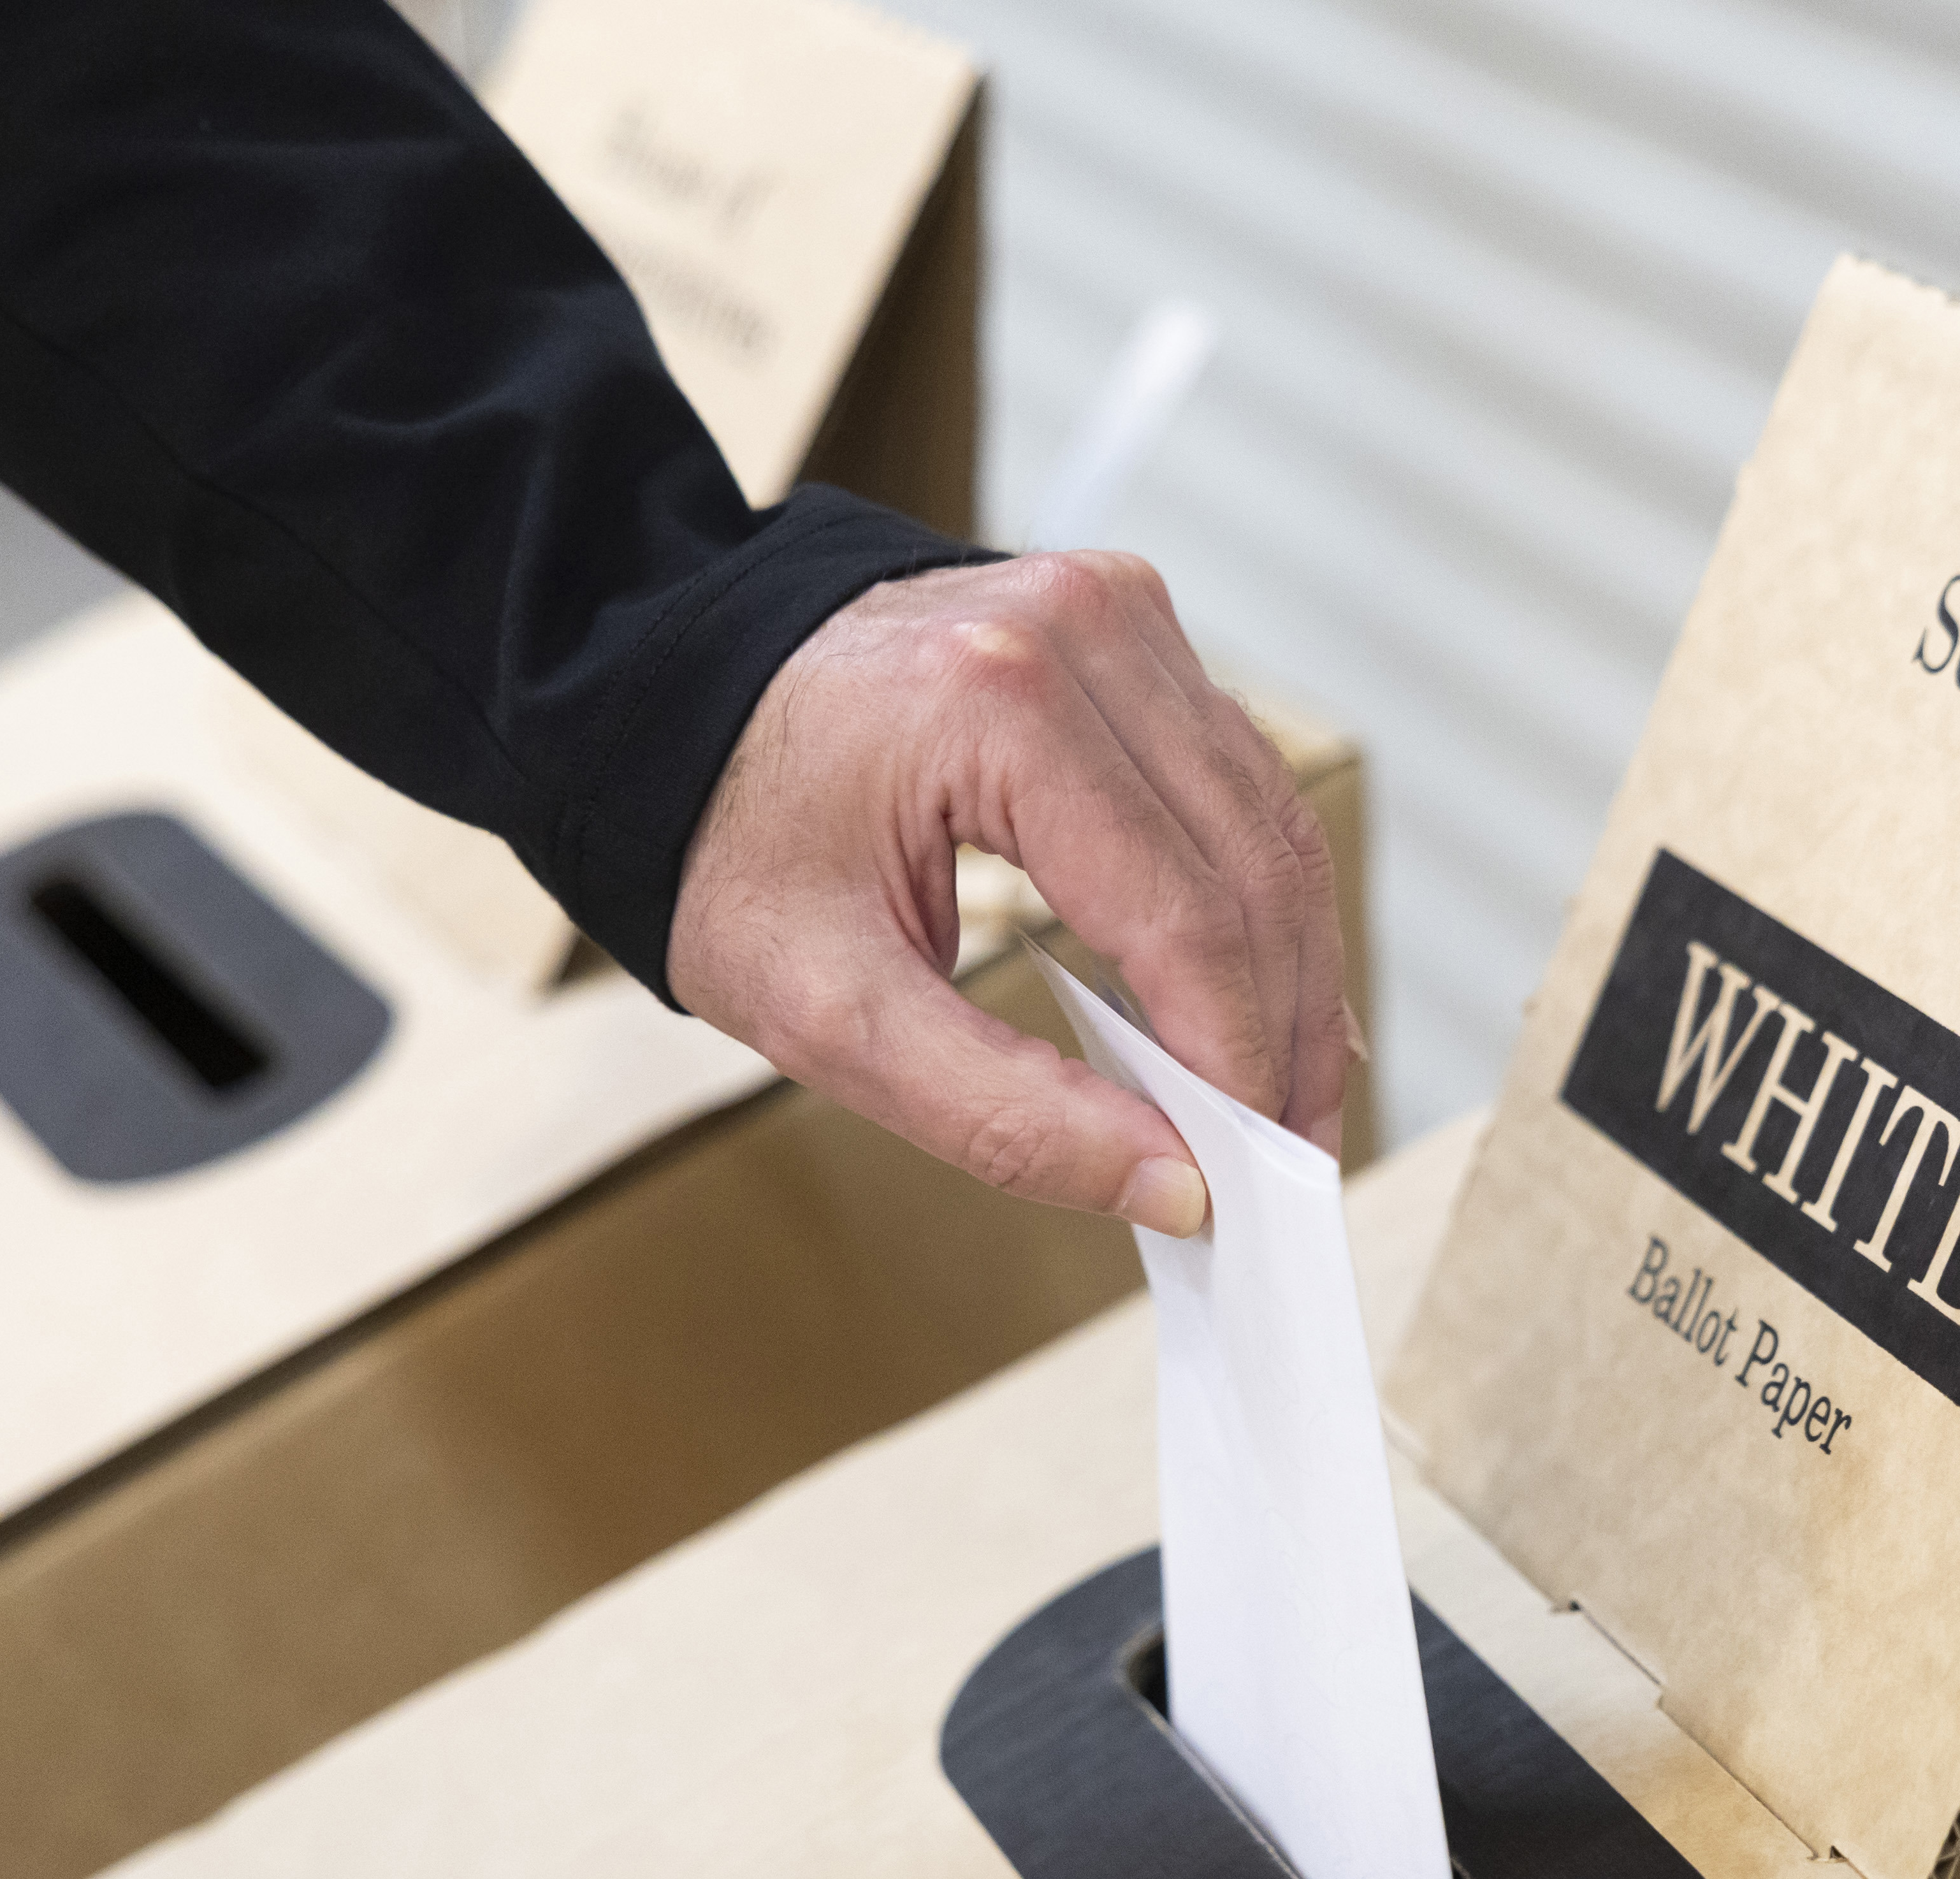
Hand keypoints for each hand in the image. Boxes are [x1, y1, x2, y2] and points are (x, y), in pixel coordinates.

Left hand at [667, 552, 1353, 1235]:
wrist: (664, 700)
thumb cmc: (724, 837)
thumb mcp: (828, 1011)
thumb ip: (1002, 1113)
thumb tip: (1170, 1187)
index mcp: (999, 706)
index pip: (1185, 917)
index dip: (1236, 1062)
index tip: (1251, 1179)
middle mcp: (1081, 631)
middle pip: (1256, 868)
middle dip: (1285, 1033)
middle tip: (1287, 1163)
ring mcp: (1117, 611)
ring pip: (1275, 822)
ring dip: (1295, 970)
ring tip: (1284, 1098)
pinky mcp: (1128, 626)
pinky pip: (1240, 779)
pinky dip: (1258, 897)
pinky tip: (1258, 994)